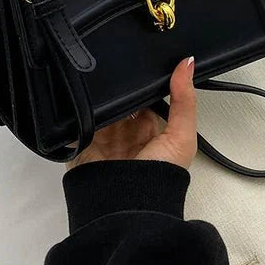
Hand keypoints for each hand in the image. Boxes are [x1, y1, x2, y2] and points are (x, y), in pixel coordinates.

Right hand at [68, 57, 196, 170]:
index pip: (143, 93)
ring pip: (98, 105)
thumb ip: (185, 101)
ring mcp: (104, 136)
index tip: (138, 56)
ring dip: (97, 97)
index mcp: (151, 126)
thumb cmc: (160, 177)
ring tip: (96, 83)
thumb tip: (187, 63)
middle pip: (119, 98)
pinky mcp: (83, 142)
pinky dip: (78, 110)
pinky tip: (80, 99)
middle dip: (116, 85)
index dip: (141, 77)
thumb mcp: (182, 137)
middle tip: (113, 66)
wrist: (127, 208)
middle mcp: (127, 129)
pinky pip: (77, 119)